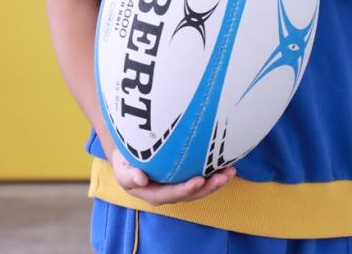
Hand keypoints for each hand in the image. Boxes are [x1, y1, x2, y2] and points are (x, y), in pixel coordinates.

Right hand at [109, 152, 234, 205]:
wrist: (128, 157)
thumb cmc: (124, 162)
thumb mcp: (121, 168)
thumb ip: (128, 175)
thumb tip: (141, 179)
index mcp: (154, 194)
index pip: (172, 194)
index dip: (187, 189)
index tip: (200, 179)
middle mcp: (169, 193)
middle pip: (191, 193)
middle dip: (209, 186)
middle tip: (223, 176)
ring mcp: (178, 185)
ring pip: (200, 187)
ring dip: (216, 181)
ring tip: (231, 171)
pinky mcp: (185, 177)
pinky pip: (202, 177)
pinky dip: (214, 171)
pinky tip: (227, 162)